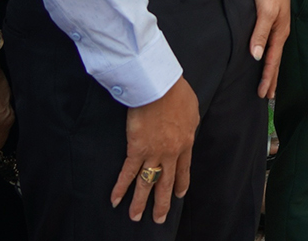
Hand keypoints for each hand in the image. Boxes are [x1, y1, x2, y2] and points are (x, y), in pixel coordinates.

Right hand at [111, 77, 198, 224]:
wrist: (161, 88)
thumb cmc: (177, 93)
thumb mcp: (192, 111)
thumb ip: (188, 126)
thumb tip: (185, 130)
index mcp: (186, 142)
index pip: (184, 169)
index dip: (180, 183)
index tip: (178, 195)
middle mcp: (171, 153)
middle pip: (166, 182)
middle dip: (162, 203)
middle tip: (158, 219)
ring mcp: (154, 153)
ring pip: (147, 183)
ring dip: (140, 202)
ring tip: (136, 217)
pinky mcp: (136, 149)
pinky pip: (128, 173)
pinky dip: (121, 188)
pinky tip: (115, 201)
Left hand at [249, 0, 290, 99]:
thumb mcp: (265, 13)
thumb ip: (260, 34)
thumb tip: (256, 57)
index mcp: (279, 33)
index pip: (272, 62)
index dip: (267, 78)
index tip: (263, 95)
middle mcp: (279, 33)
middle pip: (275, 61)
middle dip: (272, 79)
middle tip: (267, 96)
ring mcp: (277, 27)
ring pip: (273, 54)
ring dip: (270, 69)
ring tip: (268, 82)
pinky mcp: (272, 20)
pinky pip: (270, 44)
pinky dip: (268, 56)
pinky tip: (264, 57)